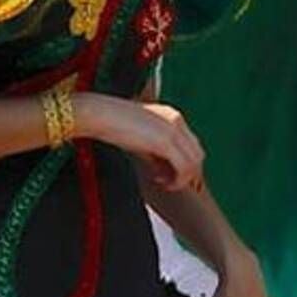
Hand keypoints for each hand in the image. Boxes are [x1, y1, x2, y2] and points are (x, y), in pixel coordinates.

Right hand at [72, 94, 203, 191]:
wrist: (99, 113)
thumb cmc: (111, 123)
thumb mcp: (139, 138)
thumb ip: (155, 153)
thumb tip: (163, 172)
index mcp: (172, 116)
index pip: (191, 144)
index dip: (185, 163)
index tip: (169, 175)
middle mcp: (177, 121)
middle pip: (197, 153)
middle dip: (187, 172)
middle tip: (169, 182)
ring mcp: (174, 130)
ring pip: (194, 161)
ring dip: (182, 178)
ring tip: (164, 183)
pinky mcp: (166, 141)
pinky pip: (184, 167)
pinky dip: (177, 180)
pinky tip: (162, 182)